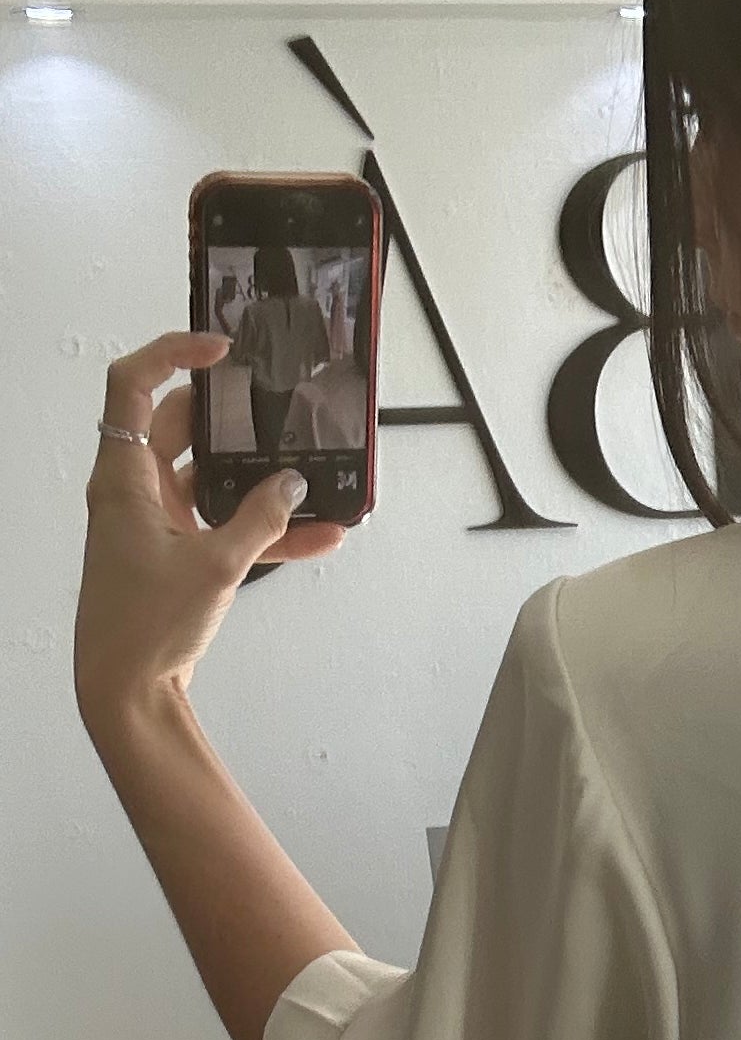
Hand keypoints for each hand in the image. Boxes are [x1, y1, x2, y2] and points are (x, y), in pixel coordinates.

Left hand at [73, 332, 347, 741]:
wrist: (126, 688)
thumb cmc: (145, 626)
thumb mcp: (215, 567)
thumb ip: (260, 520)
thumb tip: (294, 484)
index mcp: (124, 477)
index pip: (133, 385)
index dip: (173, 355)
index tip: (221, 351)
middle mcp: (135, 490)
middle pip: (177, 426)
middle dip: (230, 417)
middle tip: (274, 403)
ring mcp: (155, 522)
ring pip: (209, 478)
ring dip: (257, 477)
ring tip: (306, 468)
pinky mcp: (176, 553)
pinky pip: (225, 525)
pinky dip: (265, 527)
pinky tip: (318, 535)